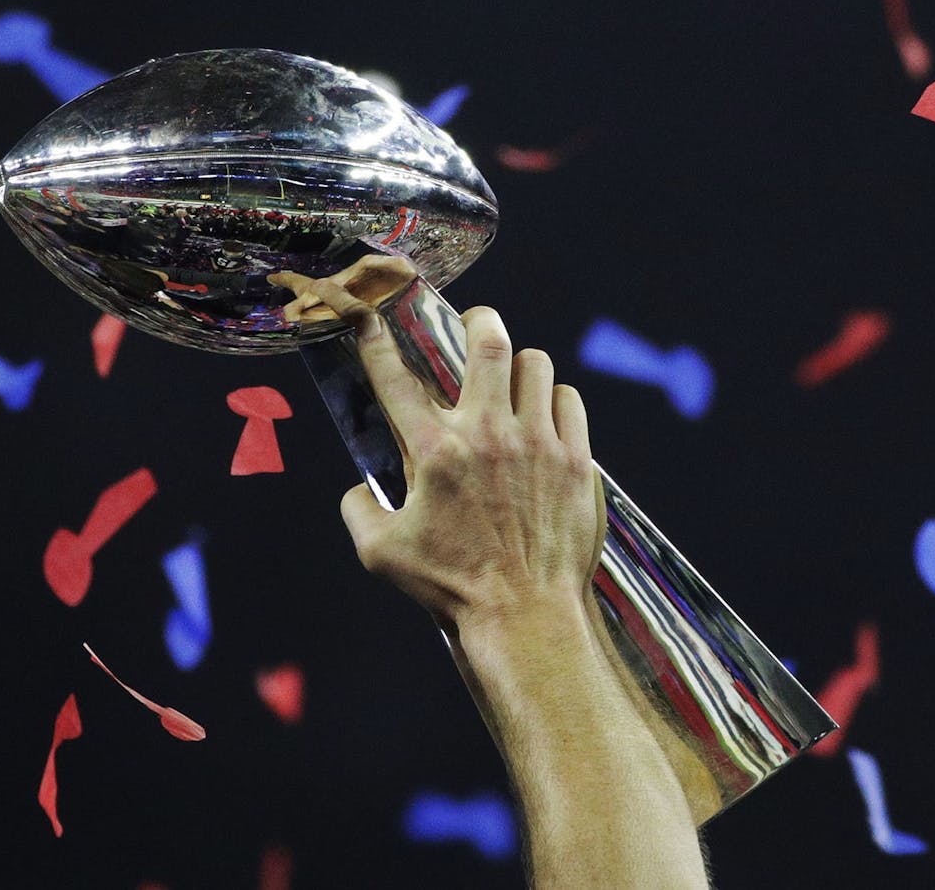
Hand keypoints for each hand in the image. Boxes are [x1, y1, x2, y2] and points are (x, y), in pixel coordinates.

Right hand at [278, 257, 605, 636]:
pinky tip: (545, 418)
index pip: (395, 378)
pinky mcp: (575, 460)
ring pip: (536, 364)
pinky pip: (569, 401)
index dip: (377, 341)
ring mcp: (537, 444)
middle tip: (474, 325)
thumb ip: (359, 509)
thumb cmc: (451, 588)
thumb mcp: (381, 553)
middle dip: (478, 319)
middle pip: (488, 340)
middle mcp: (486, 435)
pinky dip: (555, 400)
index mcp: (434, 452)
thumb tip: (360, 488)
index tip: (371, 321)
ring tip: (513, 382)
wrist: (524, 616)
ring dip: (519, 366)